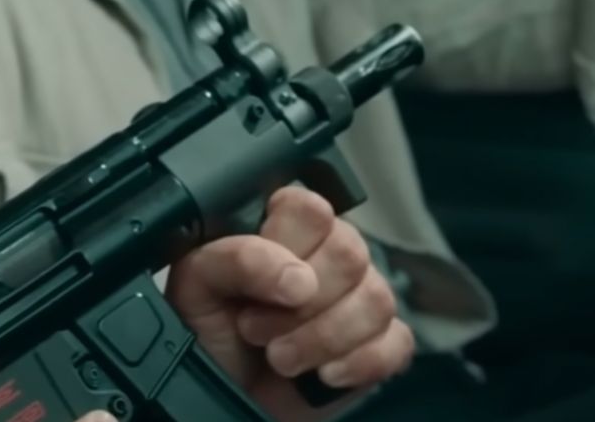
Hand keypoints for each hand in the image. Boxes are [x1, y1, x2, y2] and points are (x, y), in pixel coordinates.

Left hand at [164, 187, 413, 421]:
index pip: (310, 207)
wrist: (226, 387)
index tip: (263, 287)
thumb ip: (234, 259)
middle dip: (299, 306)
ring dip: (321, 338)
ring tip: (279, 358)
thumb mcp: (197, 285)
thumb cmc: (210, 328)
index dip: (289, 244)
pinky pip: (397, 342)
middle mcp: (329, 254)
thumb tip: (296, 277)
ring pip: (376, 299)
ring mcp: (361, 297)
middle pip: (350, 254)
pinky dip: (358, 363)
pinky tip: (323, 374)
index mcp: (282, 227)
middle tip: (255, 330)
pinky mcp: (383, 341)